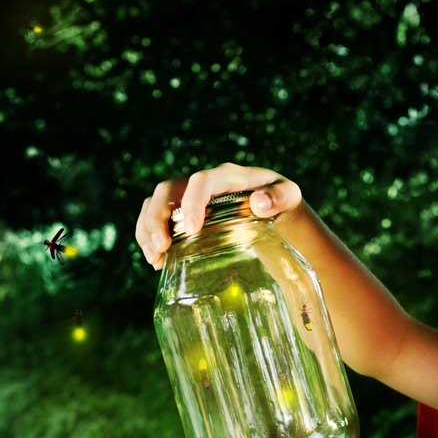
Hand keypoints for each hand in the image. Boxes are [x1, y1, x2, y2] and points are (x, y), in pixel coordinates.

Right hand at [136, 163, 303, 269]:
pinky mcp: (181, 212)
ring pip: (155, 203)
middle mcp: (202, 182)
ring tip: (155, 259)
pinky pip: (155, 219)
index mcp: (227, 175)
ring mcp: (188, 196)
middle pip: (168, 190)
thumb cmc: (281, 199)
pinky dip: (149, 238)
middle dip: (157, 218)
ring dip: (147, 230)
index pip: (202, 181)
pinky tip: (157, 262)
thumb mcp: (290, 195)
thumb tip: (259, 203)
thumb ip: (282, 196)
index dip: (192, 202)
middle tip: (161, 248)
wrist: (273, 206)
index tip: (192, 230)